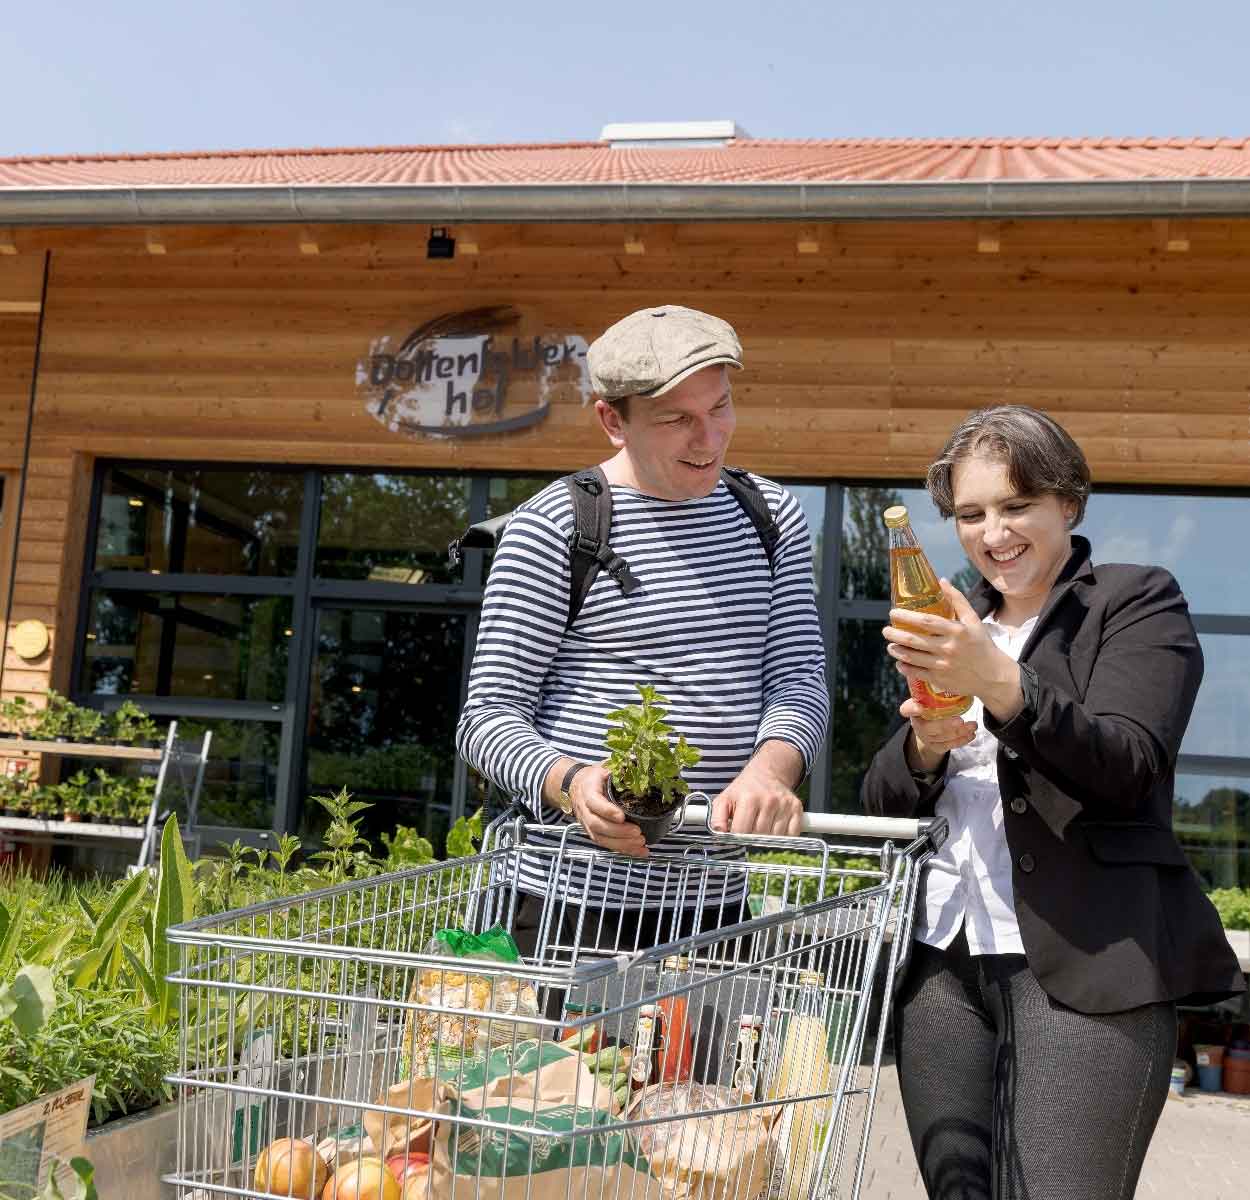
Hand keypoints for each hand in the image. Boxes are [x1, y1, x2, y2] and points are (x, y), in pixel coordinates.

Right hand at [569, 765, 647, 856]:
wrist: (576, 786)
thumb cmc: (594, 777)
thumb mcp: (604, 767)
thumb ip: (620, 767)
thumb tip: (640, 760)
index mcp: (587, 791)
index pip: (594, 803)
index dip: (607, 811)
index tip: (622, 816)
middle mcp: (585, 810)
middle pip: (597, 825)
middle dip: (618, 832)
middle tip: (637, 832)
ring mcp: (588, 824)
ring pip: (602, 838)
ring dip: (622, 844)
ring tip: (641, 843)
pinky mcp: (595, 833)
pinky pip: (607, 845)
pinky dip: (624, 850)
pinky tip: (640, 852)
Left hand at [710, 758, 803, 837]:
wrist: (766, 773)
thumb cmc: (744, 790)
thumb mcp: (724, 799)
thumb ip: (716, 818)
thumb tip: (719, 835)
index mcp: (749, 799)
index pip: (742, 832)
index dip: (737, 837)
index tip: (736, 835)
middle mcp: (769, 801)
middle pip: (759, 836)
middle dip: (752, 838)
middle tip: (749, 830)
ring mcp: (785, 805)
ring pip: (776, 838)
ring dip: (768, 839)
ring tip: (761, 827)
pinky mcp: (797, 808)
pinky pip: (792, 834)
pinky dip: (783, 837)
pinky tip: (775, 828)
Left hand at [883, 580, 1023, 722]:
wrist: (994, 676)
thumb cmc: (982, 644)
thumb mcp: (974, 620)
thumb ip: (957, 600)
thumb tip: (942, 581)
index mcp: (957, 631)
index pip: (926, 621)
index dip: (906, 616)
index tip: (893, 613)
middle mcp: (949, 648)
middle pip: (914, 640)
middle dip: (895, 634)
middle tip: (885, 630)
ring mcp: (943, 665)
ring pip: (912, 657)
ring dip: (897, 651)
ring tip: (891, 646)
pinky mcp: (941, 679)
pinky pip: (917, 673)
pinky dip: (905, 667)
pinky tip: (900, 662)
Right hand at [899, 690, 976, 769]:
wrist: (932, 725)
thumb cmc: (934, 703)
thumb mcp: (931, 693)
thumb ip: (935, 682)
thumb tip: (948, 659)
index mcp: (914, 709)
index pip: (906, 709)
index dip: (912, 709)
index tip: (920, 707)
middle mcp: (918, 724)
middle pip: (928, 728)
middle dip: (944, 725)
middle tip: (960, 720)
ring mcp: (926, 737)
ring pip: (941, 738)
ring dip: (958, 732)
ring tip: (973, 725)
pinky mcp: (935, 746)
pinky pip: (947, 746)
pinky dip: (960, 741)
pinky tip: (971, 734)